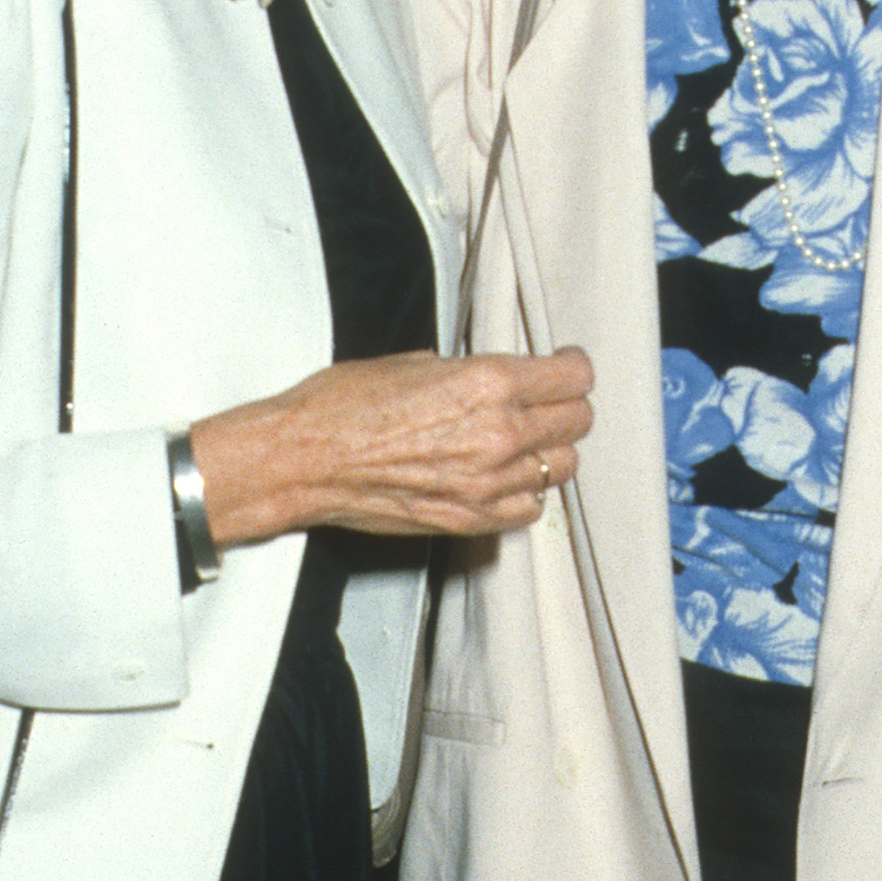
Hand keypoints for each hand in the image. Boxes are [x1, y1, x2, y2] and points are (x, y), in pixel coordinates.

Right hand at [192, 347, 594, 545]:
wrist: (304, 459)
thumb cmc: (343, 406)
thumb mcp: (415, 361)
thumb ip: (469, 371)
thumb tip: (494, 377)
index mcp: (487, 382)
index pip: (573, 377)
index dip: (572, 369)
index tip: (566, 369)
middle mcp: (498, 433)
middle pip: (577, 421)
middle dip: (565, 407)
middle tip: (547, 402)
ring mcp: (488, 483)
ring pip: (561, 467)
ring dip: (548, 451)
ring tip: (523, 441)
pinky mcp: (470, 519)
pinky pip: (530, 508)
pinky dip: (525, 492)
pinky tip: (503, 477)